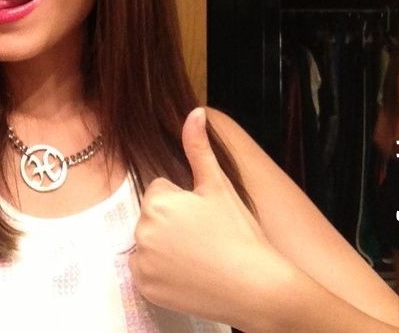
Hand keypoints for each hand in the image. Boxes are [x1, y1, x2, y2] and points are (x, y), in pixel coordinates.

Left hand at [129, 107, 292, 329]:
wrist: (256, 287)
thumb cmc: (240, 234)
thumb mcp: (219, 185)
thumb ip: (199, 147)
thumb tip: (195, 111)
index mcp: (157, 202)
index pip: (160, 192)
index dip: (183, 203)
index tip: (204, 218)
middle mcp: (142, 230)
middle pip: (152, 218)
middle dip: (172, 224)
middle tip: (203, 238)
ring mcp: (142, 262)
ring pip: (148, 244)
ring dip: (165, 248)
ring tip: (198, 257)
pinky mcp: (145, 287)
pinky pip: (146, 272)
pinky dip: (161, 274)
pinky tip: (188, 275)